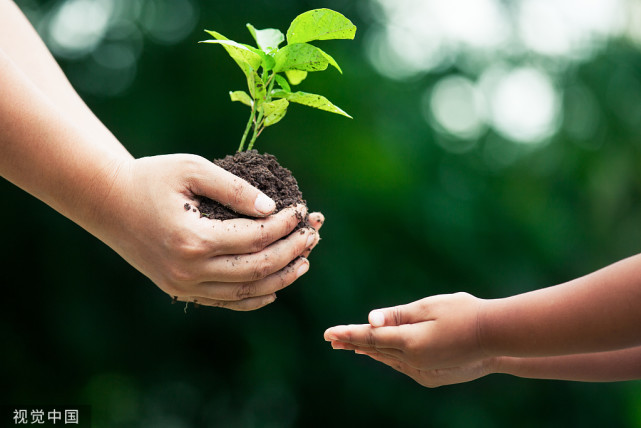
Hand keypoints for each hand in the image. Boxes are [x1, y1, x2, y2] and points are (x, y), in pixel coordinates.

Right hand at [94, 154, 322, 309]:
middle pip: (258, 269)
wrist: (108, 202)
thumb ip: (235, 188)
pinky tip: (274, 287)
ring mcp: (184, 286)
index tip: (301, 209)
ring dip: (281, 277)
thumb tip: (272, 210)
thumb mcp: (193, 169)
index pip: (257, 237)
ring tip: (304, 261)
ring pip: (246, 291)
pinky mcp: (180, 291)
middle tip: (313, 235)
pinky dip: (254, 297)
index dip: (286, 225)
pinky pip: (226, 301)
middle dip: (292, 251)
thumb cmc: (151, 178)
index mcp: (194, 238)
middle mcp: (190, 270)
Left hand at [324, 293, 489, 384]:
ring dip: (368, 350)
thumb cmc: (464, 313)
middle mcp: (412, 361)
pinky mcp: (431, 376)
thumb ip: (397, 315)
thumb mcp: (428, 307)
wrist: (496, 338)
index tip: (328, 333)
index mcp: (410, 342)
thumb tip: (370, 321)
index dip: (348, 333)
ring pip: (387, 358)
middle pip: (375, 349)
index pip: (370, 336)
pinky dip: (387, 357)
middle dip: (353, 341)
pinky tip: (380, 354)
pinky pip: (401, 365)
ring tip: (349, 345)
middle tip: (331, 338)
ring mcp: (422, 371)